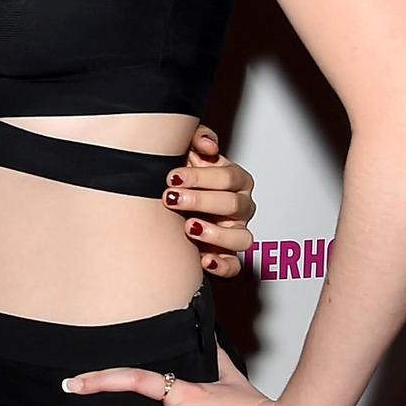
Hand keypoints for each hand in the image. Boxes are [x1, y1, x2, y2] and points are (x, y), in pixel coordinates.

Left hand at [168, 125, 255, 277]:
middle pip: (232, 205)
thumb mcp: (186, 151)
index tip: (173, 177)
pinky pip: (234, 266)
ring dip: (215, 233)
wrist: (165, 205)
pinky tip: (204, 260)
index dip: (201, 177)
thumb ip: (198, 139)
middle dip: (200, 200)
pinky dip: (222, 266)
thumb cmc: (179, 176)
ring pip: (241, 237)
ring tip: (189, 227)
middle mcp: (240, 206)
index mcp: (234, 180)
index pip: (228, 177)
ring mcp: (234, 232)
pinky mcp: (224, 255)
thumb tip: (209, 145)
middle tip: (171, 198)